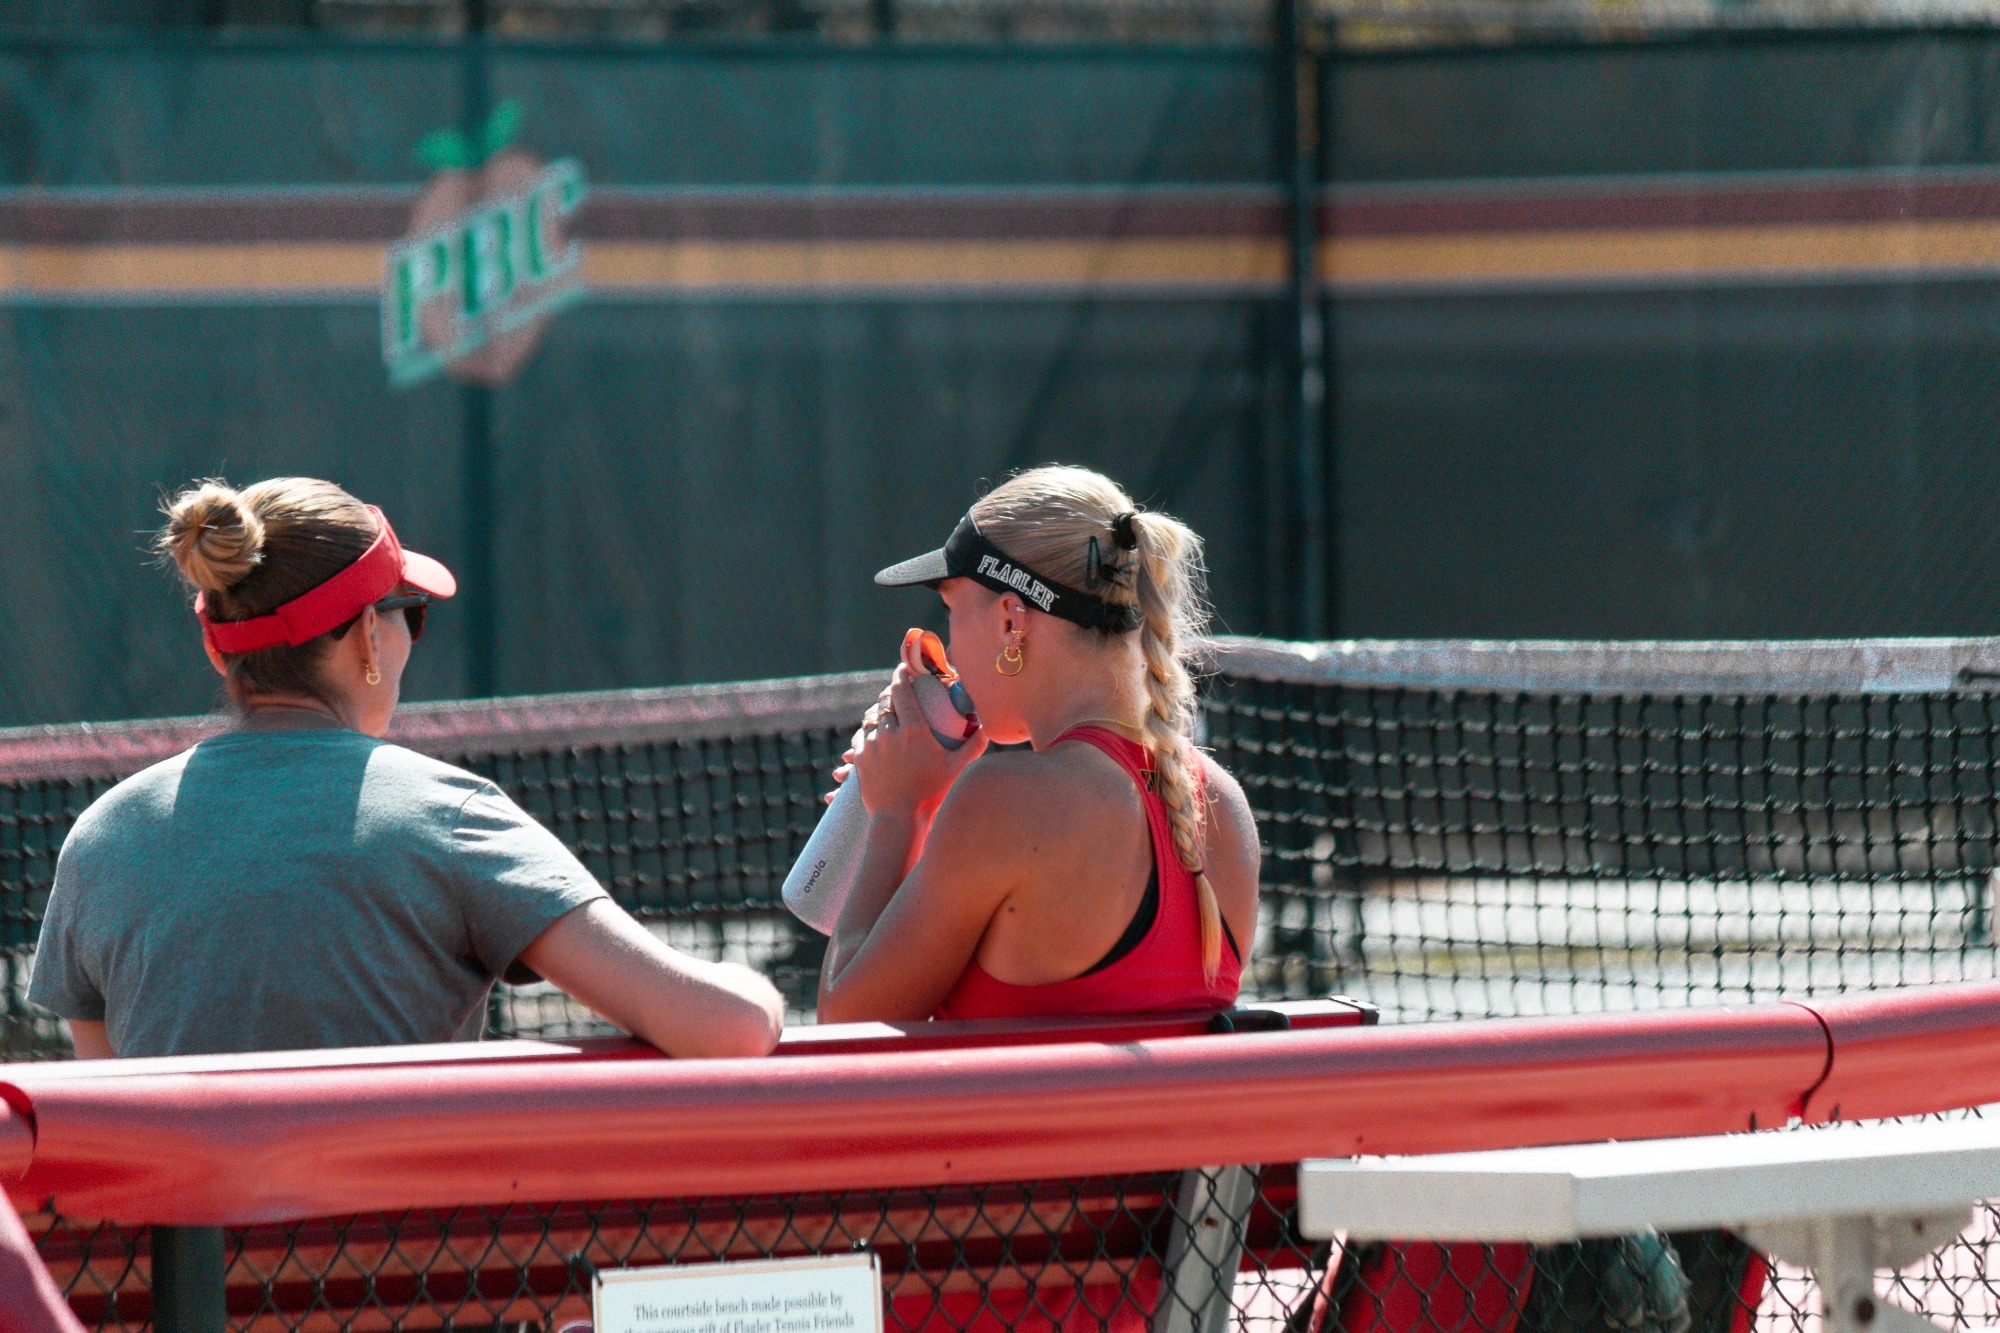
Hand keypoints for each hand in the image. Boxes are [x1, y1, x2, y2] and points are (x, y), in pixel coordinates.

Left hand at [848, 669, 986, 816]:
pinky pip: (862, 735)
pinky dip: (869, 732)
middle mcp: (891, 732)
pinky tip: (877, 736)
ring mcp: (873, 744)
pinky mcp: (860, 757)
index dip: (900, 675)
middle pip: (885, 700)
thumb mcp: (956, 768)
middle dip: (891, 694)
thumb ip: (973, 745)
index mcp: (914, 730)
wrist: (899, 819)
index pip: (902, 690)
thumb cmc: (931, 793)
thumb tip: (988, 727)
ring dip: (880, 714)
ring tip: (888, 717)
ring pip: (872, 717)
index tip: (902, 669)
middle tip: (898, 694)